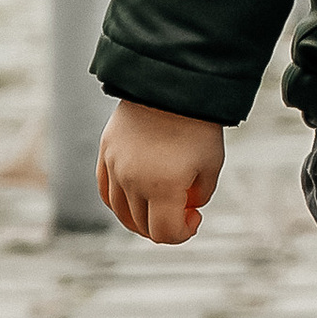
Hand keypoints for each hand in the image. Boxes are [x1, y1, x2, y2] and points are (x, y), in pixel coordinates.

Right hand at [97, 101, 224, 243]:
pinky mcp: (105, 152)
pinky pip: (106, 190)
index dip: (182, 234)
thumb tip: (183, 207)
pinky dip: (119, 201)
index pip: (163, 233)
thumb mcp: (211, 165)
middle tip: (182, 210)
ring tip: (159, 205)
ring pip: (120, 211)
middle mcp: (133, 181)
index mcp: (163, 187)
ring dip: (140, 217)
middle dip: (164, 226)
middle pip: (141, 225)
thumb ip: (198, 196)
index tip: (195, 217)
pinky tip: (136, 196)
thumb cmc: (198, 125)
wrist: (172, 84)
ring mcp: (115, 166)